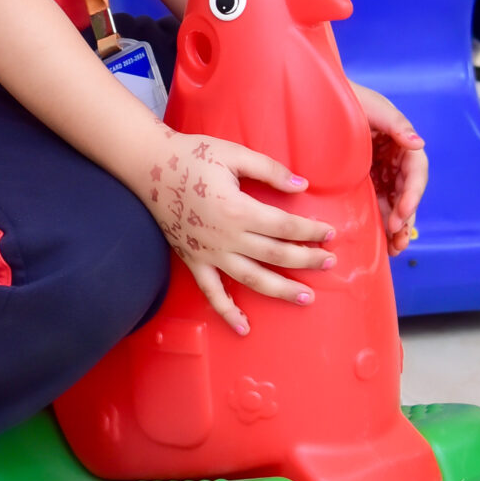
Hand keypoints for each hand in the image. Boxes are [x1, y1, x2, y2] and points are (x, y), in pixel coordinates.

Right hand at [148, 133, 333, 334]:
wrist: (149, 166)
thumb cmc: (193, 155)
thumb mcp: (234, 153)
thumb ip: (270, 170)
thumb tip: (302, 185)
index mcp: (238, 209)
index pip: (285, 226)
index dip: (310, 231)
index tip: (330, 234)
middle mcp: (226, 237)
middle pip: (276, 255)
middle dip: (307, 260)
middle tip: (330, 263)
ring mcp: (209, 253)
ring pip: (252, 279)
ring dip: (281, 290)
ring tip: (307, 298)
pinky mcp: (193, 261)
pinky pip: (212, 293)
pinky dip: (227, 312)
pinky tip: (244, 327)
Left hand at [350, 83, 427, 255]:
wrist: (320, 99)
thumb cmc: (348, 99)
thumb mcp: (373, 107)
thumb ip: (396, 124)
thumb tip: (419, 144)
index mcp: (401, 142)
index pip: (416, 171)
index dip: (413, 193)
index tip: (403, 212)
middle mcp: (394, 159)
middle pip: (408, 192)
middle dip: (406, 216)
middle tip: (397, 238)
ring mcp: (380, 172)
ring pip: (395, 203)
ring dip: (398, 226)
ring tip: (395, 248)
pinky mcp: (365, 182)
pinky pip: (378, 204)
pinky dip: (383, 222)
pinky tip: (383, 240)